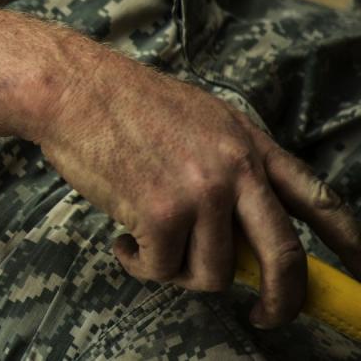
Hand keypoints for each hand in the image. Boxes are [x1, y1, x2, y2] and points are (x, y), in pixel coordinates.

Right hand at [30, 43, 360, 328]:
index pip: (317, 198)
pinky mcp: (162, 214)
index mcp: (250, 144)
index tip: (358, 272)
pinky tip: (123, 240)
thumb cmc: (124, 103)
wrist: (75, 92)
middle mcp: (236, 170)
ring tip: (148, 244)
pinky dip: (140, 264)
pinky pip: (162, 269)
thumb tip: (238, 223)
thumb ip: (230, 164)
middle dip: (283, 300)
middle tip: (266, 316)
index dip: (347, 242)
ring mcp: (201, 193)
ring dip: (178, 271)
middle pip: (284, 256)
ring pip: (213, 273)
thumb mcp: (201, 119)